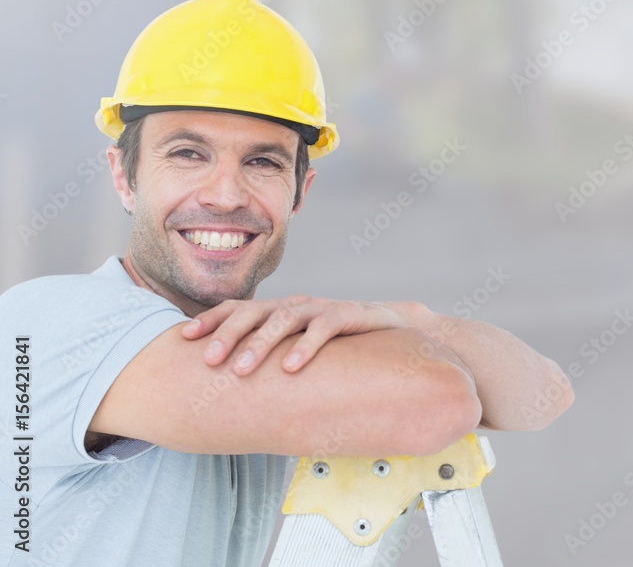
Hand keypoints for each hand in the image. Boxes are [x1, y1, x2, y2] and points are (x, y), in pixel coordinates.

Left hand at [182, 297, 426, 374]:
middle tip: (210, 361)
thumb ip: (271, 356)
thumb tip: (231, 385)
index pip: (237, 308)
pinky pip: (322, 328)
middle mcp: (294, 304)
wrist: (390, 324)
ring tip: (241, 369)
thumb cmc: (337, 341)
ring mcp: (319, 307)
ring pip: (282, 319)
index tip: (185, 338)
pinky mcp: (346, 314)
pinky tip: (290, 367)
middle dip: (228, 335)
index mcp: (278, 310)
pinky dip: (305, 347)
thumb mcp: (298, 345)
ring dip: (259, 344)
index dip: (210, 320)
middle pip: (253, 312)